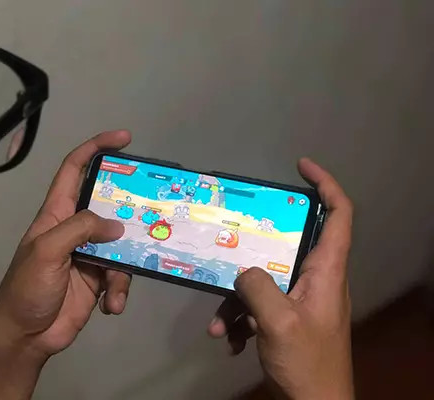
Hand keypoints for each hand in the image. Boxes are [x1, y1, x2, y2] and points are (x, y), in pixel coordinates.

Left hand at [0, 130, 132, 357]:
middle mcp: (75, 229)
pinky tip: (112, 306)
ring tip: (114, 287)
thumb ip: (79, 229)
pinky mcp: (99, 279)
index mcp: (57, 214)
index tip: (123, 138)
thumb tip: (116, 225)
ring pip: (122, 244)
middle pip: (108, 206)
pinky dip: (120, 291)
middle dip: (129, 209)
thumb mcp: (46, 251)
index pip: (74, 170)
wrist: (25, 336)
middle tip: (151, 211)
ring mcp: (89, 254)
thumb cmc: (27, 288)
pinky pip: (121, 276)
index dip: (96, 149)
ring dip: (124, 267)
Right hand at [208, 159, 353, 399]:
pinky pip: (257, 305)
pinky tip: (226, 338)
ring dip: (237, 297)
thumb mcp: (279, 323)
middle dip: (257, 242)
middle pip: (290, 242)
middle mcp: (315, 278)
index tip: (302, 167)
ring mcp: (299, 299)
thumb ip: (259, 288)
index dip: (326, 185)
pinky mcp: (284, 317)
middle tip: (232, 235)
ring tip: (219, 321)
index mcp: (327, 271)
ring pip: (264, 278)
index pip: (340, 215)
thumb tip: (243, 270)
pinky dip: (239, 318)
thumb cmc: (307, 363)